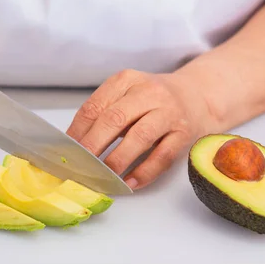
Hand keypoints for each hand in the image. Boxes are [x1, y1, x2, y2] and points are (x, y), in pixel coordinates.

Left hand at [66, 69, 214, 189]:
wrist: (199, 95)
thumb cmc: (153, 100)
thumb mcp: (126, 95)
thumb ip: (103, 114)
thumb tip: (73, 146)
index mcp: (126, 80)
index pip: (95, 107)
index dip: (77, 132)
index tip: (65, 152)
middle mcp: (148, 92)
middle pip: (115, 120)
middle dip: (93, 146)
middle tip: (79, 167)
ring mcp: (169, 112)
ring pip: (139, 137)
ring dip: (117, 160)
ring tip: (103, 178)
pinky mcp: (185, 133)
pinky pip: (162, 156)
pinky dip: (144, 172)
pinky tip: (129, 183)